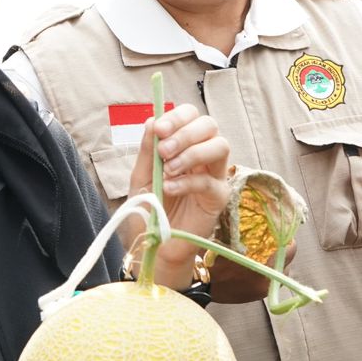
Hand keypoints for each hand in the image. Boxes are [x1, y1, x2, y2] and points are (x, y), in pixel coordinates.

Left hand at [129, 104, 230, 280]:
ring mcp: (214, 175)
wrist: (154, 243)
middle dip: (185, 134)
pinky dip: (187, 181)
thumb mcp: (141, 176)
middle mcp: (203, 156)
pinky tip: (170, 188)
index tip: (160, 128)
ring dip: (191, 153)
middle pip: (210, 125)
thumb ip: (148, 150)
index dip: (178, 117)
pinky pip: (210, 181)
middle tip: (164, 151)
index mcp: (185, 145)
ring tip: (169, 170)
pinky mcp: (219, 197)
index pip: (192, 116)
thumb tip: (152, 119)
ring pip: (220, 146)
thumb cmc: (150, 208)